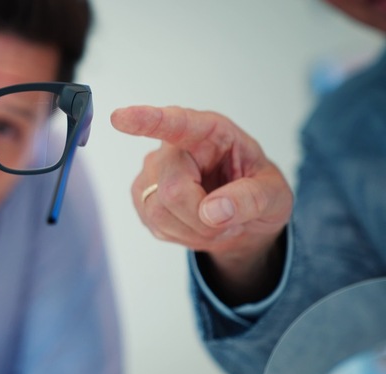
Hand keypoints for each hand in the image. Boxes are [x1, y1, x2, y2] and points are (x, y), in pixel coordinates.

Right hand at [112, 106, 292, 303]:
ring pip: (159, 210)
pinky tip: (196, 225)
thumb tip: (212, 211)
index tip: (120, 118)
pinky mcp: (141, 196)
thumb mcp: (275, 195)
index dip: (147, 120)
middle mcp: (174, 147)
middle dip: (202, 218)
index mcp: (210, 133)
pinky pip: (153, 223)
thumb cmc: (258, 194)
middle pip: (173, 189)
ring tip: (214, 221)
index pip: (176, 123)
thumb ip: (251, 199)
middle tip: (229, 221)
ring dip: (194, 229)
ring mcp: (153, 171)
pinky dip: (181, 234)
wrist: (242, 219)